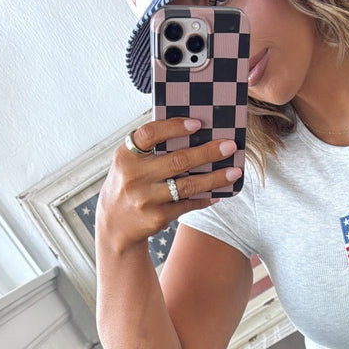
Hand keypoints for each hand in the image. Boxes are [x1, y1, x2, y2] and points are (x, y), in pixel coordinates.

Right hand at [96, 118, 241, 254]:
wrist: (114, 224)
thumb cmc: (129, 184)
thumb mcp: (129, 163)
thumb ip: (151, 149)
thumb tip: (193, 133)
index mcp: (125, 156)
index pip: (150, 134)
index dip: (174, 127)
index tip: (198, 124)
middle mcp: (134, 177)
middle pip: (178, 161)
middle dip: (208, 153)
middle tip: (230, 146)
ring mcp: (146, 199)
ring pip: (188, 186)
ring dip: (215, 178)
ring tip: (234, 172)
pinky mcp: (157, 217)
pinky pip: (188, 204)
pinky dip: (205, 198)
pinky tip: (219, 193)